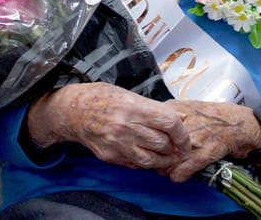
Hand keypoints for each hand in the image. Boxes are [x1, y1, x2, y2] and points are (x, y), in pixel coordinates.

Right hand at [26, 82, 191, 170]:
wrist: (75, 111)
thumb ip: (155, 109)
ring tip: (166, 156)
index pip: (169, 123)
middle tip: (177, 148)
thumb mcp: (131, 95)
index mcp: (134, 107)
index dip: (182, 133)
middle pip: (162, 143)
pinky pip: (135, 164)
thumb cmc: (105, 99)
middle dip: (174, 148)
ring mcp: (117, 143)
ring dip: (163, 160)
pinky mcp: (110, 156)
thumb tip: (180, 119)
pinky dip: (145, 162)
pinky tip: (147, 155)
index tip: (184, 138)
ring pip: (151, 160)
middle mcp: (125, 126)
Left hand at [156, 99, 258, 181]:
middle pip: (157, 149)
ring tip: (170, 169)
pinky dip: (177, 176)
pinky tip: (179, 175)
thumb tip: (155, 123)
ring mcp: (191, 142)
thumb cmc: (217, 115)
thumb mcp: (190, 105)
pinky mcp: (201, 156)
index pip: (151, 131)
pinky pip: (179, 173)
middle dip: (158, 157)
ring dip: (166, 169)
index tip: (152, 148)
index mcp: (175, 112)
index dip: (150, 142)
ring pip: (165, 163)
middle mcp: (181, 126)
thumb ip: (172, 112)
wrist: (240, 125)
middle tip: (160, 161)